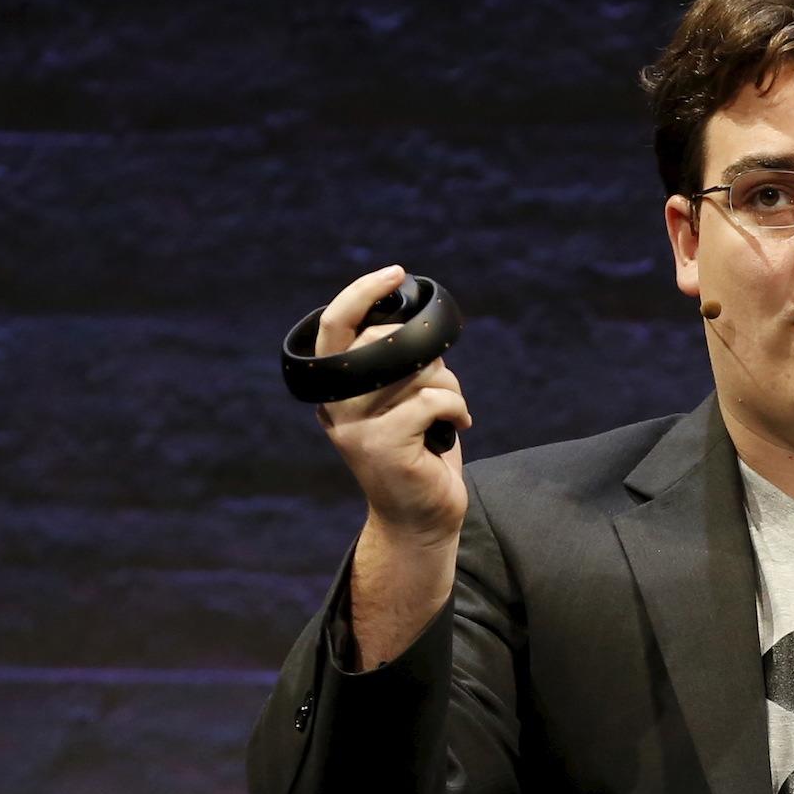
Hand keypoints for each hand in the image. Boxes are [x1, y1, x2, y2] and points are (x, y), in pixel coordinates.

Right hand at [313, 264, 471, 543]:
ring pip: (417, 370)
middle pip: (386, 343)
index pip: (335, 326)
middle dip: (427, 356)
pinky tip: (459, 426)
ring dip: (448, 387)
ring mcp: (356, 427)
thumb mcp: (402, 402)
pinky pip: (432, 399)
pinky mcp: (384, 445)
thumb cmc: (419, 456)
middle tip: (440, 388)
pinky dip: (457, 408)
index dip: (362, 293)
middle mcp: (336, 407)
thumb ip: (397, 365)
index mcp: (334, 391)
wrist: (420, 521)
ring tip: (450, 413)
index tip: (395, 272)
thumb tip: (416, 321)